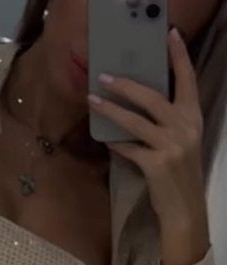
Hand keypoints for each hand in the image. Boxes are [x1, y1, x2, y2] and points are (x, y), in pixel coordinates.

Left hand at [88, 26, 210, 264]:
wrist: (185, 210)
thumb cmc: (179, 175)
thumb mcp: (181, 142)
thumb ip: (167, 123)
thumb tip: (138, 105)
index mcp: (193, 117)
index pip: (188, 79)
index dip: (179, 56)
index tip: (170, 34)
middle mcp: (185, 127)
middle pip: (152, 96)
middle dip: (126, 85)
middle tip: (104, 76)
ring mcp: (171, 146)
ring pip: (135, 121)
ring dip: (110, 110)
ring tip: (92, 101)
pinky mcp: (156, 164)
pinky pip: (129, 148)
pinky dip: (115, 143)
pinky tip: (104, 138)